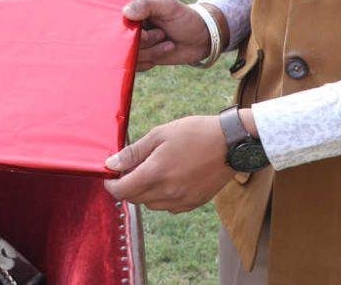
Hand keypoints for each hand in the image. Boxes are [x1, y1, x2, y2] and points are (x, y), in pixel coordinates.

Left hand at [102, 115, 234, 212]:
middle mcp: (167, 192)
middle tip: (131, 169)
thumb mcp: (160, 134)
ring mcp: (181, 200)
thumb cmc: (195, 133)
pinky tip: (169, 180)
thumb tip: (111, 164)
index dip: (111, 185)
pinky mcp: (193, 203)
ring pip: (151, 205)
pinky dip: (162, 198)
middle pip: (135, 199)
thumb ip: (134, 152)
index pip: (122, 191)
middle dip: (127, 186)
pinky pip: (169, 207)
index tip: (110, 176)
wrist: (231, 143)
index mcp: (155, 173)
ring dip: (144, 193)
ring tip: (152, 172)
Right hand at [122, 0, 213, 71]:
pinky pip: (137, 66)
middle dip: (146, 42)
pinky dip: (150, 61)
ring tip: (168, 42)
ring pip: (132, 56)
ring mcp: (137, 45)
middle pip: (124, 42)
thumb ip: (146, 5)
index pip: (118, 23)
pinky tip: (165, 50)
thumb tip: (125, 13)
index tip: (145, 32)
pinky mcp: (143, 58)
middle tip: (163, 34)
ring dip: (152, 52)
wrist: (201, 38)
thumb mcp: (168, 6)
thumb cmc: (185, 17)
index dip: (130, 31)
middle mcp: (132, 29)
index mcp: (133, 12)